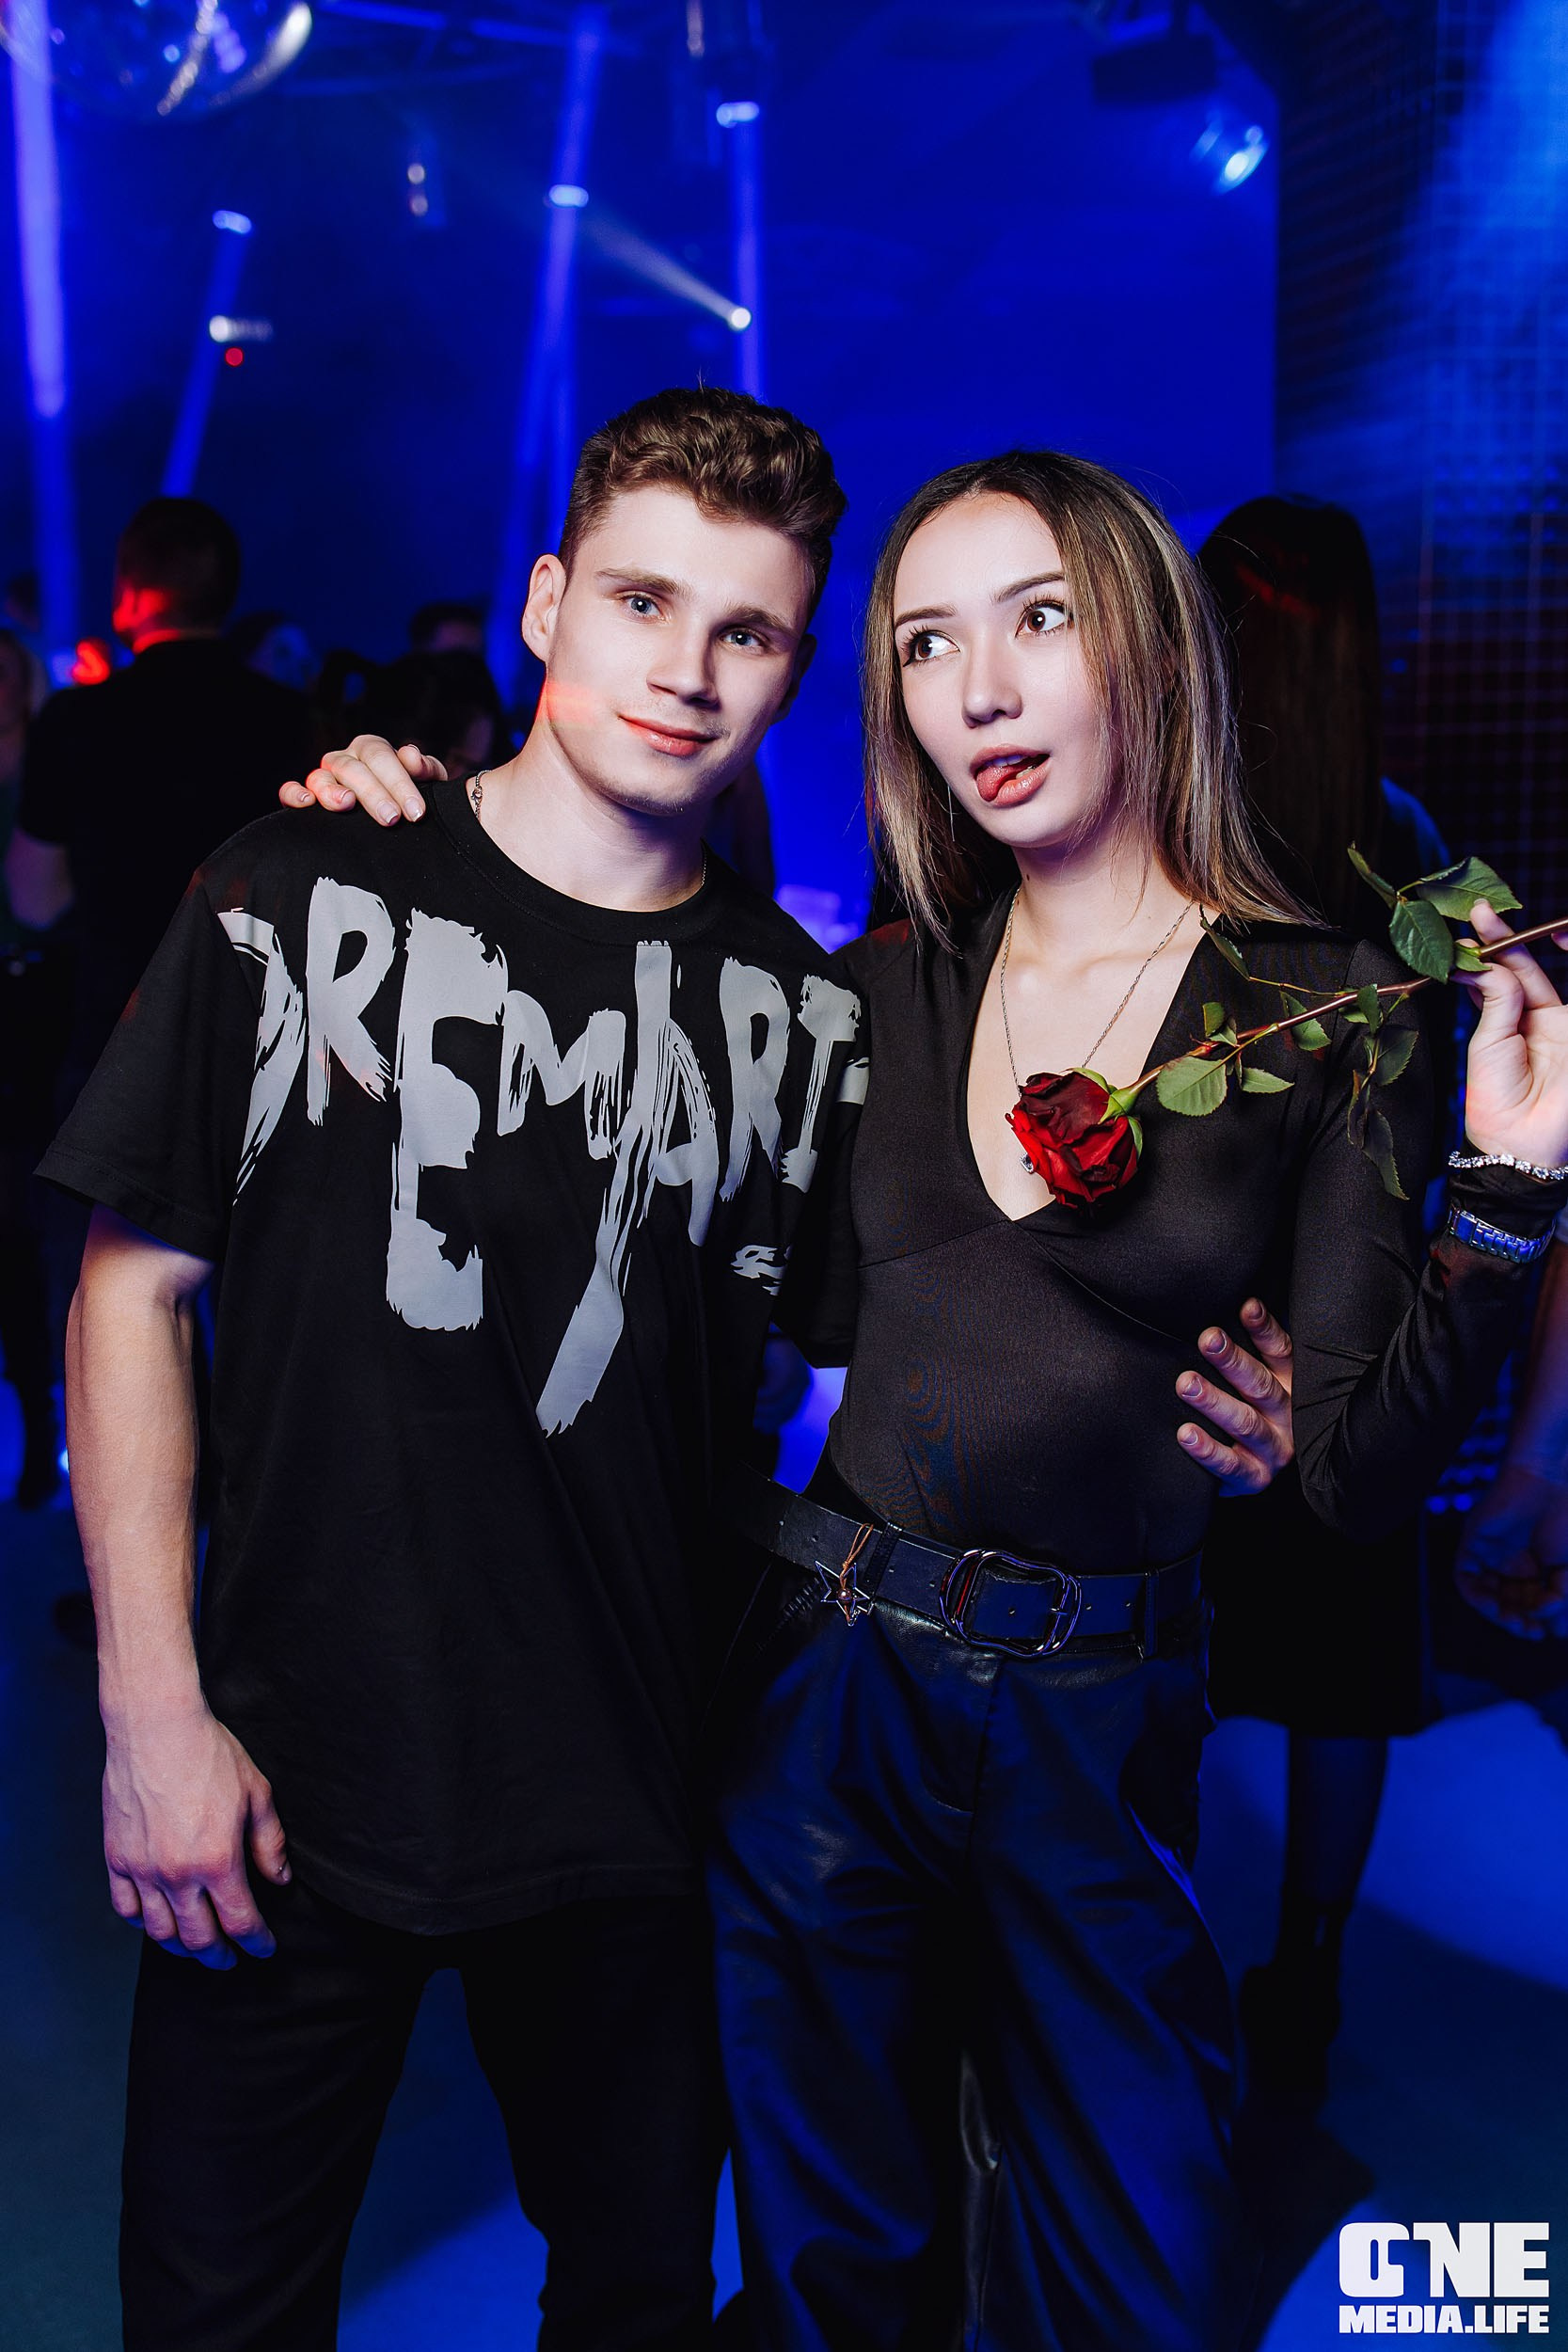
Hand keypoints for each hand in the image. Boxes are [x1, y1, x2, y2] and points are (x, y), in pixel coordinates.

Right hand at [102, 1703, 289, 1966]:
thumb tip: (279, 1879)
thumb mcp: (256, 1793)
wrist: (157, 1727)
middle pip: (199, 1938)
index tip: (264, 1948)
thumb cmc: (209, 1754)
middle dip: (220, 1955)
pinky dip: (142, 1923)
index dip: (256, 1942)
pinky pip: (126, 1907)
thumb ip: (269, 1842)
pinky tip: (156, 1921)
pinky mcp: (116, 1857)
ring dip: (181, 1946)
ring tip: (196, 1946)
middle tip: (231, 1959)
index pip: (240, 1922)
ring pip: (160, 1931)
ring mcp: (142, 1869)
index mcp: (217, 1861)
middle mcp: (177, 1874)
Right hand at [278, 735, 441, 826]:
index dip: (399, 782)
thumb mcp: (427, 784)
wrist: (398, 823)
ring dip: (332, 791)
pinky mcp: (306, 799)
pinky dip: (294, 794)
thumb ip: (426, 769)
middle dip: (373, 793)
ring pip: (320, 777)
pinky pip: (291, 792)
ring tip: (347, 805)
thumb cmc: (411, 801)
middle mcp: (345, 761)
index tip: (416, 811)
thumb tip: (411, 755)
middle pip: (353, 769)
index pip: (381, 757)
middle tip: (391, 819)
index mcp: (372, 751)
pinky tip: (307, 804)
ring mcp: (324, 779)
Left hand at [1175, 1296, 1293, 1497]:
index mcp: (1291, 1384)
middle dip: (1232, 1361)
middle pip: (1261, 1385)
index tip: (1246, 1307)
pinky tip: (1186, 1434)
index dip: (1264, 1329)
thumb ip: (1250, 1349)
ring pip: (1246, 1423)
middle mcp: (1288, 1416)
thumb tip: (1233, 1305)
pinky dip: (1208, 1450)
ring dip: (1215, 1402)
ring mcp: (1274, 1449)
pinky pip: (1231, 1465)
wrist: (1256, 1470)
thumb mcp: (1260, 1377)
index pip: (1282, 1352)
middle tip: (1207, 1340)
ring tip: (1187, 1384)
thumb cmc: (1252, 1410)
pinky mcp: (1255, 1478)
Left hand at [1454, 1460, 1567, 1639]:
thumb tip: (1555, 1634)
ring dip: (1496, 1614)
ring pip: (1486, 1595)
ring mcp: (1492, 1555)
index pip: (1530, 1606)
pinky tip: (1493, 1605)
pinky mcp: (1473, 1544)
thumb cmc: (1565, 1519)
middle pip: (1508, 1604)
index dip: (1535, 1622)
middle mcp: (1512, 1564)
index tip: (1544, 1633)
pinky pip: (1465, 1578)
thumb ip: (1562, 1600)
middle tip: (1530, 1631)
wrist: (1548, 1481)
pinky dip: (1475, 1595)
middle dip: (1518, 1622)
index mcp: (1538, 1568)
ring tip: (1514, 1622)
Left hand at [1460, 900, 1567, 1165]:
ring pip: (1548, 975)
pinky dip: (1560, 962)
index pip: (1503, 976)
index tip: (1472, 925)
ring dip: (1527, 946)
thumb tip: (1486, 961)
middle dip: (1504, 938)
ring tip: (1492, 925)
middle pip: (1526, 967)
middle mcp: (1541, 1019)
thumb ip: (1497, 998)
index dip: (1490, 950)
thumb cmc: (1498, 1098)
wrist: (1523, 1139)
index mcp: (1514, 1024)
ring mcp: (1564, 1025)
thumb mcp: (1489, 1041)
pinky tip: (1553, 940)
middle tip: (1480, 912)